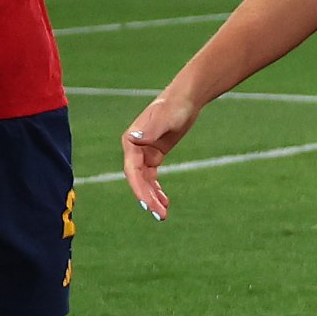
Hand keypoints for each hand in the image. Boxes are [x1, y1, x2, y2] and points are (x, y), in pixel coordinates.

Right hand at [119, 86, 206, 217]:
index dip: (139, 189)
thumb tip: (133, 139)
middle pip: (138, 180)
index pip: (132, 171)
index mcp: (131, 141)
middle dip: (147, 198)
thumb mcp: (165, 118)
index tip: (147, 205)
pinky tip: (165, 202)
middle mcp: (134, 149)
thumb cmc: (174, 106)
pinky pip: (152, 177)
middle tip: (159, 216)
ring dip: (152, 197)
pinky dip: (157, 190)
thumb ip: (150, 129)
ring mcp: (143, 153)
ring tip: (162, 215)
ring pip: (145, 181)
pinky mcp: (154, 155)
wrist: (185, 99)